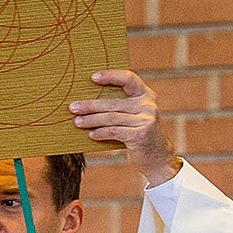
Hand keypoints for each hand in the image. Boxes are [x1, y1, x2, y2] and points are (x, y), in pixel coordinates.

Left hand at [70, 70, 181, 186]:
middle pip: (113, 102)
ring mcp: (146, 120)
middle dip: (90, 105)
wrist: (159, 157)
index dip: (111, 76)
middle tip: (73, 107)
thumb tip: (89, 102)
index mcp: (146, 95)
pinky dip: (101, 133)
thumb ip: (122, 106)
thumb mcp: (136, 115)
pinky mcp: (140, 135)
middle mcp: (148, 105)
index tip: (93, 78)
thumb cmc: (140, 134)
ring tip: (77, 122)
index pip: (128, 79)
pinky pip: (114, 132)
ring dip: (91, 120)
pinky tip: (91, 134)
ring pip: (111, 118)